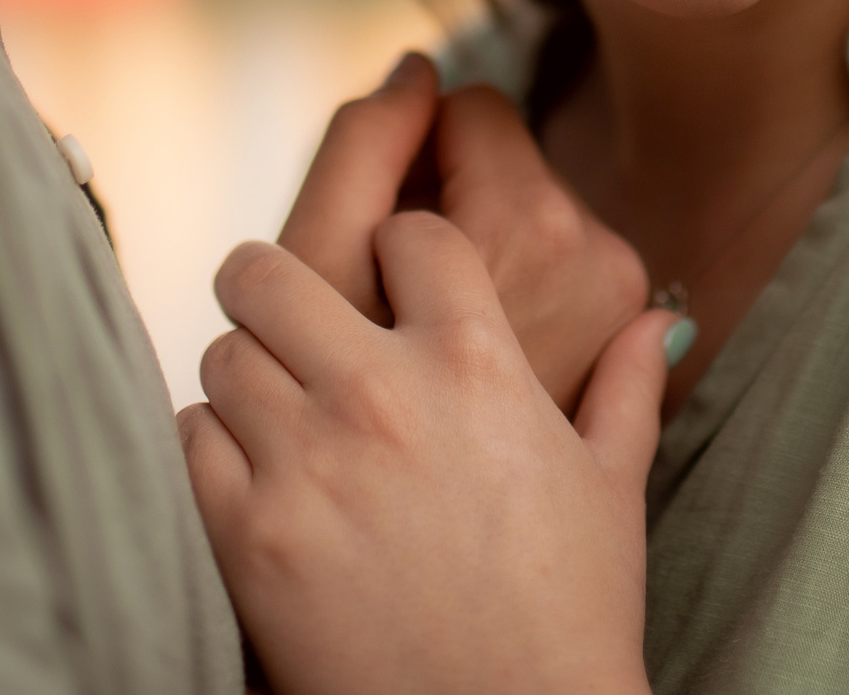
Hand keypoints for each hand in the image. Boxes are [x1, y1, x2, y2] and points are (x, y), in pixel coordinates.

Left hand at [179, 217, 673, 694]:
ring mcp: (308, 461)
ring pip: (223, 353)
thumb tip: (657, 319)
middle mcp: (382, 393)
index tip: (393, 274)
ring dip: (245, 373)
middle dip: (271, 282)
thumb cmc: (571, 616)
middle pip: (268, 270)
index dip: (398, 247)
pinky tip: (255, 475)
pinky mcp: (249, 534)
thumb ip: (626, 387)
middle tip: (281, 307)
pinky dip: (213, 448)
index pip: (405, 232)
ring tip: (276, 408)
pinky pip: (192, 439)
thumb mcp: (612, 488)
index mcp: (477, 361)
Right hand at [280, 54, 649, 410]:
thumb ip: (364, 147)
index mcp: (523, 224)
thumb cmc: (335, 430)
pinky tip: (465, 374)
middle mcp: (595, 263)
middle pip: (507, 169)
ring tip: (418, 344)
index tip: (367, 229)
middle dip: (447, 207)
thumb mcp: (322, 268)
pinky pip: (567, 290)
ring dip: (478, 260)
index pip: (468, 109)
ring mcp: (622, 320)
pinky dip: (517, 309)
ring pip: (534, 225)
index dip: (404, 154)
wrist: (440, 609)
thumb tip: (418, 69)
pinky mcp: (627, 370)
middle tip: (388, 297)